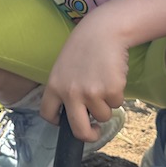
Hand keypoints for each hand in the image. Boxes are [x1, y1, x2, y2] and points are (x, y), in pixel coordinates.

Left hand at [38, 18, 128, 141]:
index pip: (47, 114)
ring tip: (104, 82)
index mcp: (55, 86)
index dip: (57, 122)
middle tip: (95, 131)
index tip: (66, 122)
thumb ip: (64, 88)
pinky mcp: (111, 90)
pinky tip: (113, 75)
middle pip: (79, 130)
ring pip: (102, 116)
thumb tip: (74, 113)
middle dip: (89, 135)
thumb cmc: (84, 47)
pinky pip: (117, 104)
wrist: (104, 30)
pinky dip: (117, 94)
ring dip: (106, 105)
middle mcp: (71, 93)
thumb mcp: (64, 67)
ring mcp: (92, 93)